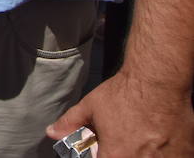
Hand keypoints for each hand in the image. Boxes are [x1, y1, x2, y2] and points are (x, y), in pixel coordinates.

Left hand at [48, 70, 193, 155]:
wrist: (158, 81)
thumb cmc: (125, 93)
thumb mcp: (90, 106)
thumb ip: (70, 123)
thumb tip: (52, 132)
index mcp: (117, 156)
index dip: (100, 157)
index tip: (105, 151)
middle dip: (123, 154)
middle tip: (125, 143)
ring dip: (144, 154)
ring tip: (143, 140)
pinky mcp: (185, 154)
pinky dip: (163, 154)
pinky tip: (158, 141)